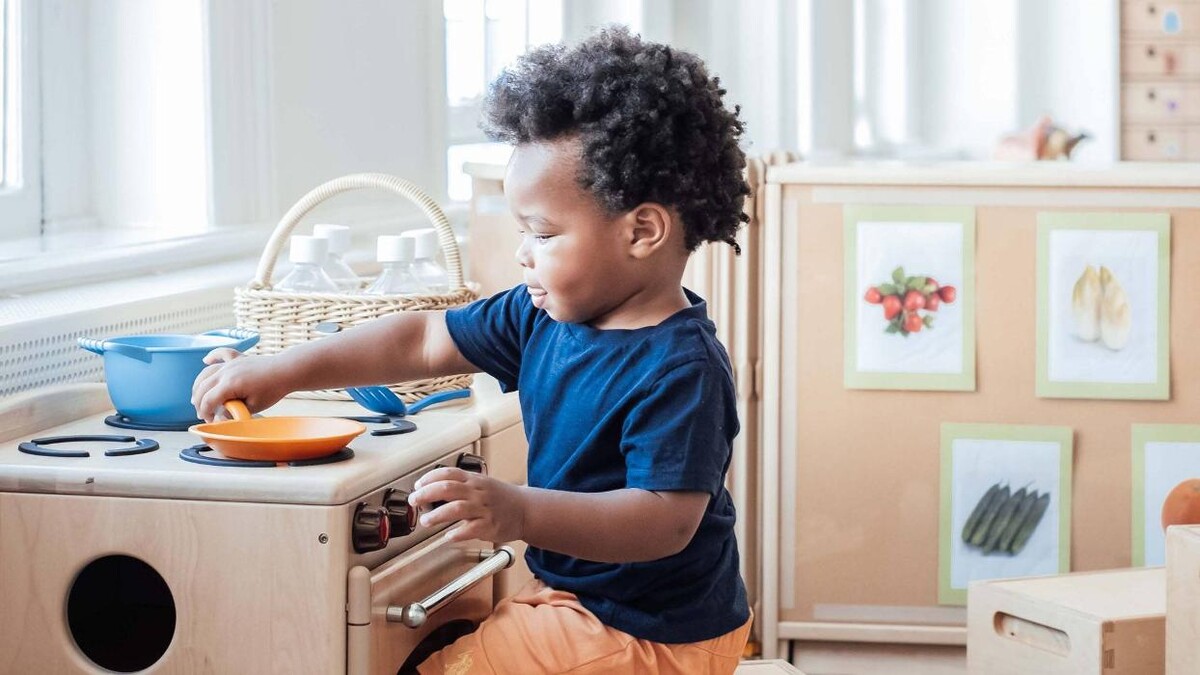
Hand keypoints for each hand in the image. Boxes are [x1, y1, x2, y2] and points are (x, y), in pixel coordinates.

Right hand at [191, 348, 291, 421]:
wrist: (286, 371)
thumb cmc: (272, 389)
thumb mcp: (253, 407)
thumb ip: (234, 412)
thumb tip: (219, 417)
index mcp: (229, 384)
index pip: (207, 400)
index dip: (205, 413)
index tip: (209, 420)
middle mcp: (226, 371)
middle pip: (202, 387)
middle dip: (199, 402)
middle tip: (203, 413)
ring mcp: (231, 363)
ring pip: (206, 373)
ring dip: (199, 385)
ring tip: (198, 396)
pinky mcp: (238, 358)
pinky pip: (221, 354)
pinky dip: (212, 356)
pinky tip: (206, 360)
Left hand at [409, 467, 525, 542]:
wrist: (526, 510)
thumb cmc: (500, 499)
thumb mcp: (481, 484)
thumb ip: (460, 486)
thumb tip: (431, 492)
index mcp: (474, 480)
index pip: (448, 473)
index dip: (429, 478)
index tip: (417, 485)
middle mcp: (478, 492)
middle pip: (447, 488)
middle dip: (426, 494)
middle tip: (414, 501)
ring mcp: (484, 509)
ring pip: (456, 508)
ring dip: (437, 515)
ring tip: (425, 521)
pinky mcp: (490, 526)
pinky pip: (470, 529)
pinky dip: (457, 533)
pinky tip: (448, 537)